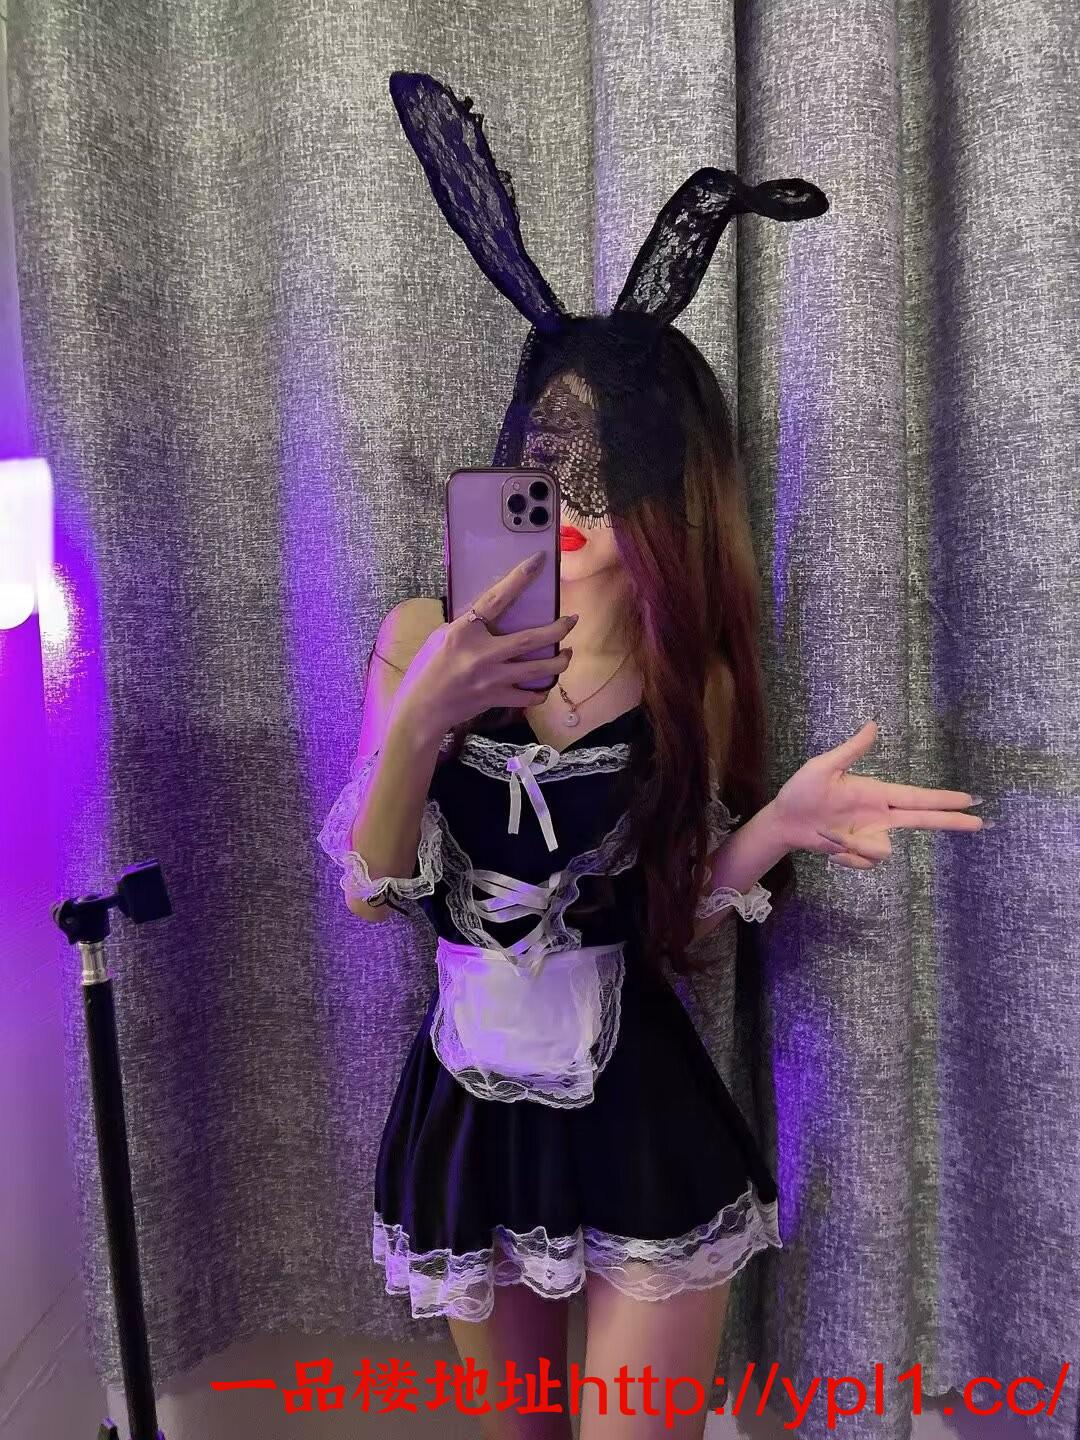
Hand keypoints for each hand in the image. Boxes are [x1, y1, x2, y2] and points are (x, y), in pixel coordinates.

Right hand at [390, 554, 576, 735]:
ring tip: (567, 654)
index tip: (539, 562)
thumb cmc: (427, 669)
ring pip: (538, 669)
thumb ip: (466, 626)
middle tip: (573, 620)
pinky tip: (545, 685)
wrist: (421, 708)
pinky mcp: (496, 698)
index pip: (496, 599)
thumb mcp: (441, 637)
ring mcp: (492, 678)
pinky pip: (528, 697)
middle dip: (558, 629)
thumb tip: (489, 616)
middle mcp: (483, 654)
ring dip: (559, 661)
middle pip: (531, 639)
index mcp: (465, 631)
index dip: (519, 579)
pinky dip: (540, 692)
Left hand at [768, 719, 987, 867]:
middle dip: (950, 821)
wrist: (784, 821)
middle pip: (923, 819)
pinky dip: (848, 858)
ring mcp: (871, 835)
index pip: (918, 797)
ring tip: (830, 834)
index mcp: (876, 793)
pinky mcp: (859, 852)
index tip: (970, 798)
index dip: (944, 799)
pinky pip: (867, 862)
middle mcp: (880, 815)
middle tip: (980, 822)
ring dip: (858, 847)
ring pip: (886, 850)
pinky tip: (831, 848)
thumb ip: (851, 750)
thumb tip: (873, 725)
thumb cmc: (801, 790)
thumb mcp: (824, 767)